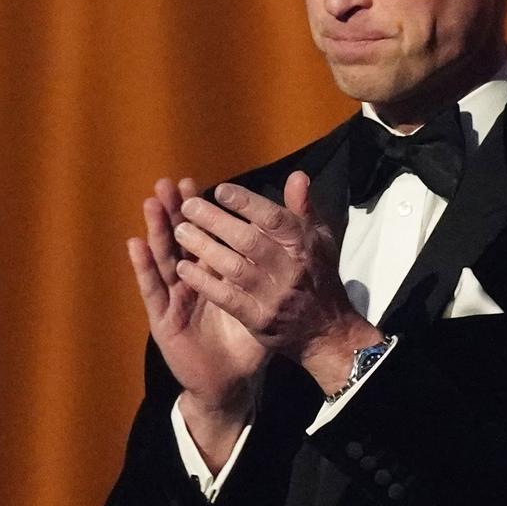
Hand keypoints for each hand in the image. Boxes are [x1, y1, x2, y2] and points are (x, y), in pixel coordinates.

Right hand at [129, 178, 267, 412]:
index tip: (199, 183)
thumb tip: (298, 239)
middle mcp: (192, 281)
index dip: (203, 211)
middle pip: (182, 240)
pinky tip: (135, 244)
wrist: (232, 380)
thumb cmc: (248, 339)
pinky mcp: (163, 318)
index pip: (208, 235)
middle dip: (176, 211)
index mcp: (216, 273)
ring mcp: (175, 297)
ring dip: (157, 229)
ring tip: (152, 201)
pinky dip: (144, 266)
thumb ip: (277, 270)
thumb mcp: (267, 300)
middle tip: (171, 182)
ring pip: (165, 258)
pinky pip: (152, 289)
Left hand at [171, 170, 380, 392]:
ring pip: (233, 268)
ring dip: (204, 248)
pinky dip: (204, 282)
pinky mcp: (259, 320)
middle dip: (216, 221)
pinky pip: (226, 298)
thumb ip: (304, 209)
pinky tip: (183, 269)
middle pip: (248, 240)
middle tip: (187, 207)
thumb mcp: (320, 240)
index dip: (246, 203)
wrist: (326, 330)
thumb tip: (297, 176)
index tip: (219, 190)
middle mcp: (291, 269)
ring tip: (180, 231)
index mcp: (305, 246)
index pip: (274, 219)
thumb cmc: (318, 276)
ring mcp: (273, 296)